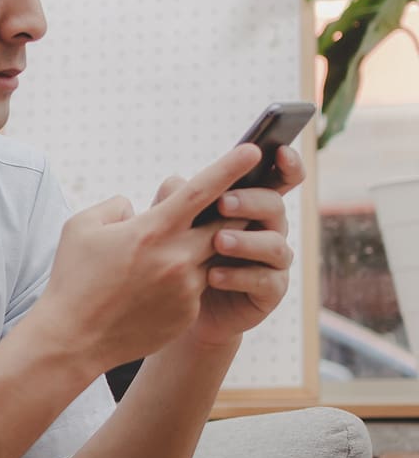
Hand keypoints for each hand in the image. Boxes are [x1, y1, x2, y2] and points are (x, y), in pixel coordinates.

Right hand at [32, 145, 260, 373]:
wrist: (73, 339)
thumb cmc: (72, 279)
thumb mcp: (80, 227)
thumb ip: (115, 206)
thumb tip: (137, 207)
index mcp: (152, 230)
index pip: (202, 190)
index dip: (230, 168)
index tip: (253, 150)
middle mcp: (177, 257)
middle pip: (226, 223)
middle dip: (234, 208)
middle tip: (236, 197)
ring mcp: (187, 288)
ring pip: (214, 255)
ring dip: (204, 246)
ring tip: (177, 247)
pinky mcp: (188, 312)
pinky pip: (197, 285)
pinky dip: (184, 278)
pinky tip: (153, 287)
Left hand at [154, 144, 302, 348]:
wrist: (177, 307)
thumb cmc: (177, 255)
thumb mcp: (172, 224)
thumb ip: (176, 202)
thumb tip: (176, 182)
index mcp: (250, 205)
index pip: (278, 179)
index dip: (286, 164)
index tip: (277, 150)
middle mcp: (268, 228)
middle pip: (274, 206)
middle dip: (250, 201)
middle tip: (223, 202)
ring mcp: (272, 261)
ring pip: (275, 245)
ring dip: (246, 241)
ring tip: (218, 241)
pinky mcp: (270, 292)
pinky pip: (266, 281)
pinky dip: (239, 276)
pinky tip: (213, 276)